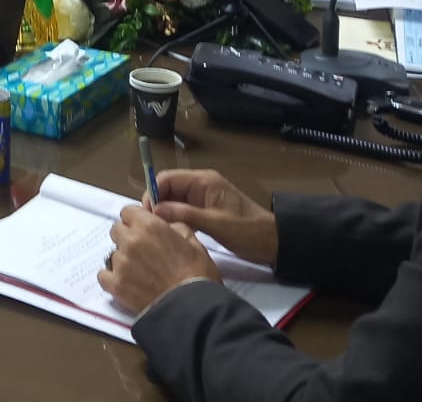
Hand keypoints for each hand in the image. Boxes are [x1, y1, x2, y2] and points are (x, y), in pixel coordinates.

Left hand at [98, 206, 220, 313]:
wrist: (194, 308)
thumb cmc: (198, 277)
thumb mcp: (194, 244)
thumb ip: (175, 228)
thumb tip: (167, 226)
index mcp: (149, 226)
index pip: (128, 212)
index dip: (136, 220)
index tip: (141, 228)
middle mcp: (131, 241)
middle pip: (117, 230)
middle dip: (127, 237)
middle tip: (142, 251)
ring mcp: (121, 263)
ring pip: (112, 253)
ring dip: (123, 259)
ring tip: (140, 272)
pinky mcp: (116, 284)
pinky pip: (103, 275)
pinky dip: (112, 278)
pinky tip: (126, 282)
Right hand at [147, 169, 278, 267]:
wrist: (273, 242)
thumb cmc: (248, 230)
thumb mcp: (217, 224)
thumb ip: (186, 214)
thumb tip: (156, 210)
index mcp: (203, 181)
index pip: (167, 178)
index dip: (153, 192)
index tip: (147, 214)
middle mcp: (200, 185)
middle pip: (167, 187)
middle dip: (156, 203)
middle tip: (151, 225)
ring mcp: (202, 197)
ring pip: (172, 200)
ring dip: (164, 212)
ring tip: (159, 230)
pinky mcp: (204, 210)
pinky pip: (181, 210)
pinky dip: (174, 219)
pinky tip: (172, 232)